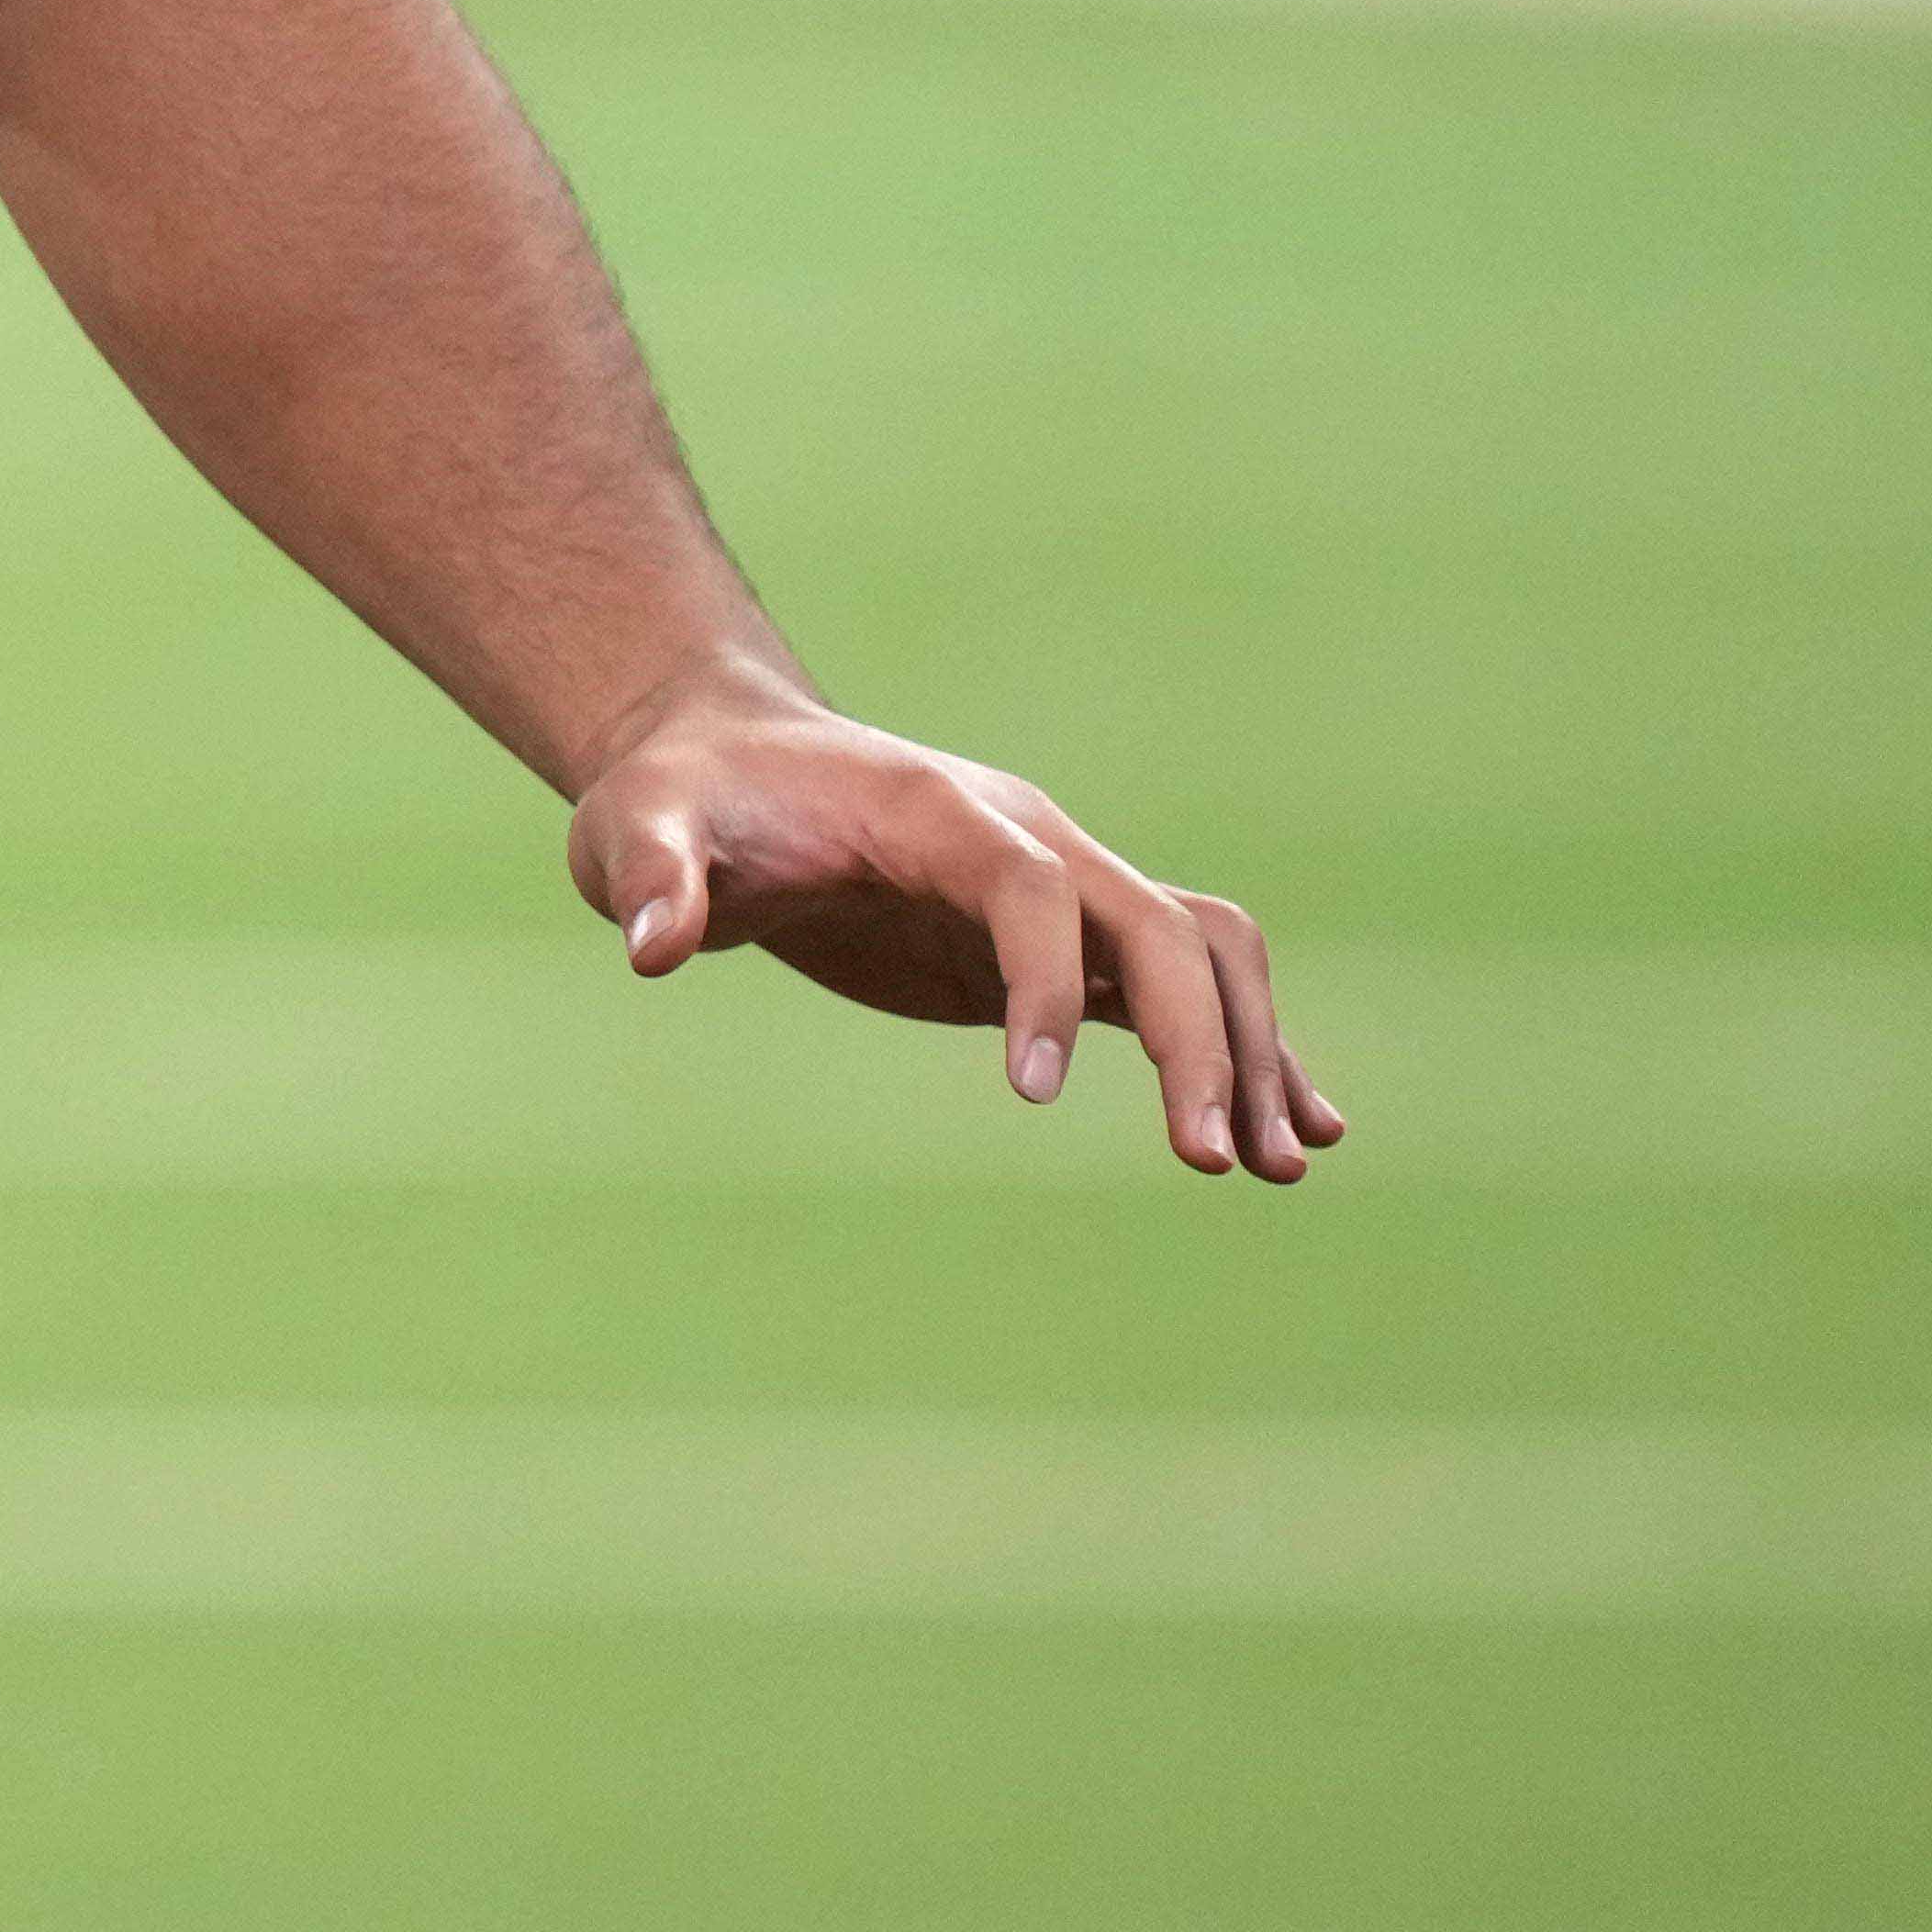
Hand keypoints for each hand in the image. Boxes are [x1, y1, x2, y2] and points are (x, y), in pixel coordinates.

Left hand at [567, 675, 1339, 1182]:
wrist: (723, 764)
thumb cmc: (680, 795)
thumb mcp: (636, 823)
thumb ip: (648, 874)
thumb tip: (651, 944)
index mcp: (940, 810)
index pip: (1032, 887)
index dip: (1043, 979)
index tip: (1030, 1090)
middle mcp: (1030, 840)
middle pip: (1157, 922)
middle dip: (1196, 1036)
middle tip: (1212, 1161)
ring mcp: (1059, 889)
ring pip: (1200, 951)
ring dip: (1251, 1048)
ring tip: (1279, 1166)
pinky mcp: (1059, 946)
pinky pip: (1180, 988)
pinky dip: (1244, 1051)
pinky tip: (1294, 1131)